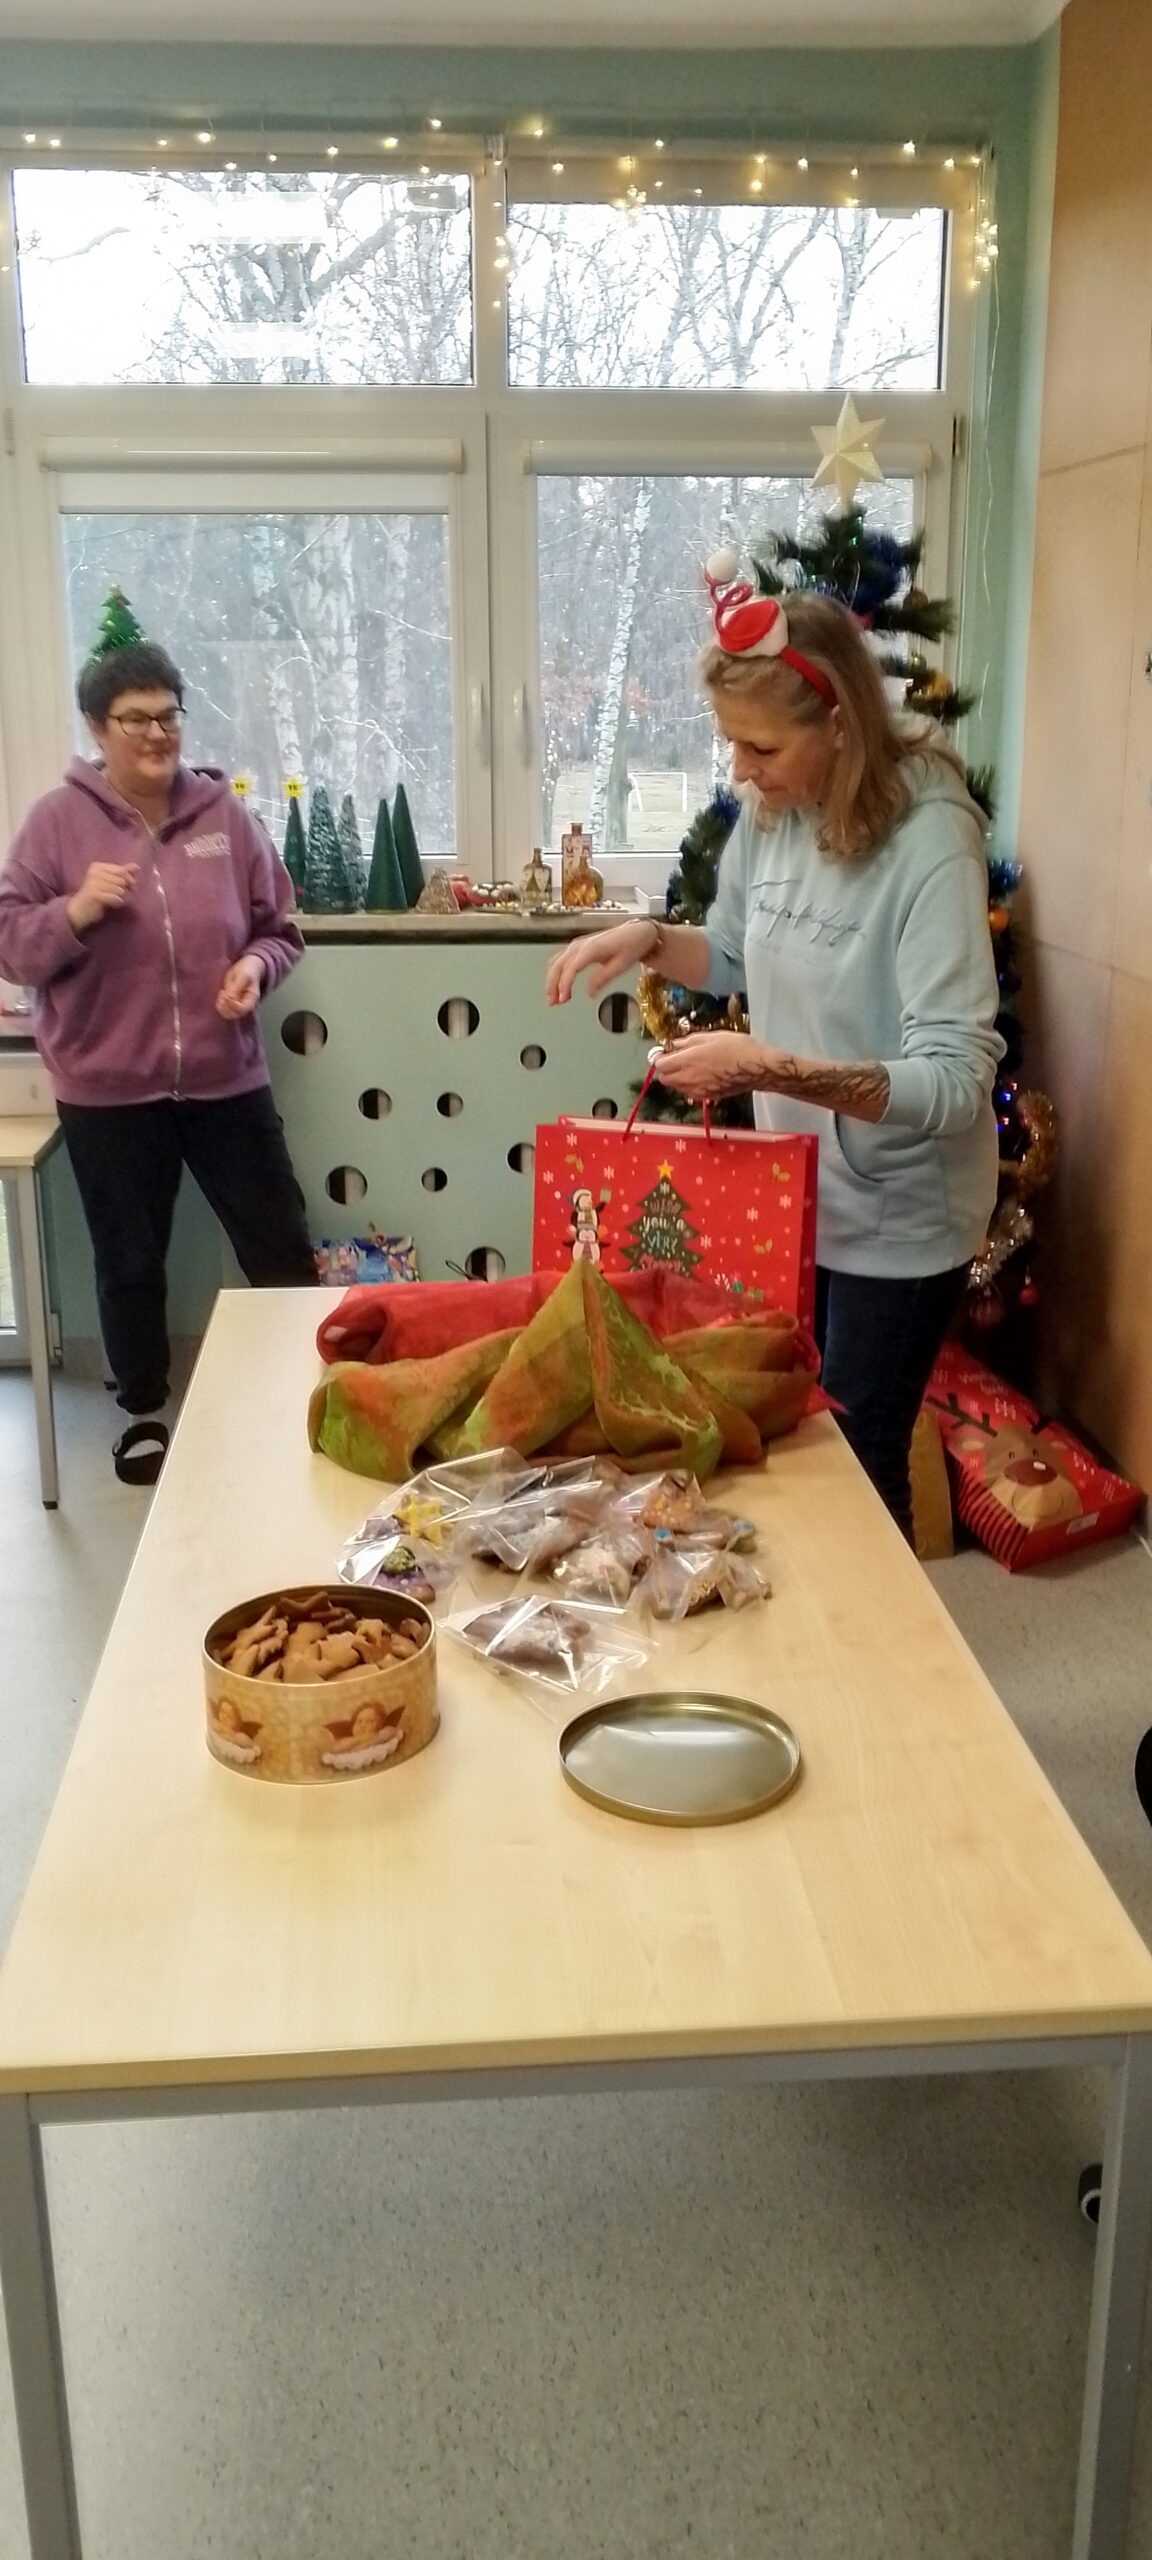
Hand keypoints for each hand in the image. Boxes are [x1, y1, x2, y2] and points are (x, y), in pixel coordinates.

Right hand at [66, 861, 136, 933]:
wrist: (78, 910)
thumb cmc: (95, 895)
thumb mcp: (108, 881)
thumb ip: (122, 873)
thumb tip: (136, 866)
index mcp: (97, 866)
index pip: (122, 870)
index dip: (130, 880)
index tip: (130, 888)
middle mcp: (94, 872)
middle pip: (122, 880)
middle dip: (126, 890)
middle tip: (121, 896)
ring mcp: (93, 883)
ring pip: (120, 890)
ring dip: (122, 897)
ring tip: (115, 900)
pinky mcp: (95, 895)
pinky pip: (116, 898)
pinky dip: (117, 903)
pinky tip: (113, 905)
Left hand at [215, 954, 263, 1019]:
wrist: (246, 965)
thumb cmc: (247, 969)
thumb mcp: (243, 976)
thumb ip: (236, 987)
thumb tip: (229, 999)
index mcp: (252, 998)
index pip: (242, 1009)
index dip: (233, 1005)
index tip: (227, 994)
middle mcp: (246, 1005)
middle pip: (235, 1014)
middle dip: (226, 1006)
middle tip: (223, 993)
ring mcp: (238, 1004)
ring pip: (229, 1014)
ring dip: (222, 1006)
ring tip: (222, 993)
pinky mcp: (231, 1002)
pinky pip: (225, 1009)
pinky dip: (220, 1004)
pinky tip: (221, 994)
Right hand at [545, 918, 660, 1006]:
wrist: (637, 932)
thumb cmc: (632, 945)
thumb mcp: (621, 965)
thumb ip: (603, 978)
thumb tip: (590, 993)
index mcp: (591, 948)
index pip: (571, 968)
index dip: (565, 984)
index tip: (563, 998)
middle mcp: (581, 944)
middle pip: (559, 965)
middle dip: (553, 985)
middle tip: (553, 1002)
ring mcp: (578, 944)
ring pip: (557, 962)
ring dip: (552, 980)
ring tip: (553, 997)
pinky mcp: (579, 947)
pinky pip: (561, 959)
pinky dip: (557, 973)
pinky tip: (558, 985)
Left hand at [651, 1031, 765, 1103]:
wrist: (756, 1068)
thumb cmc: (736, 1048)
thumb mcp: (710, 1037)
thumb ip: (688, 1042)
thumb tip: (675, 1044)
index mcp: (686, 1061)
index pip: (659, 1065)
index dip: (660, 1058)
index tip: (666, 1053)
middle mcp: (688, 1078)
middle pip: (665, 1079)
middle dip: (667, 1071)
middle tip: (677, 1060)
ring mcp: (697, 1090)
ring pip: (677, 1088)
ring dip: (678, 1079)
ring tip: (692, 1068)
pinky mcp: (708, 1097)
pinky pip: (691, 1093)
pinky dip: (691, 1086)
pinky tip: (703, 1077)